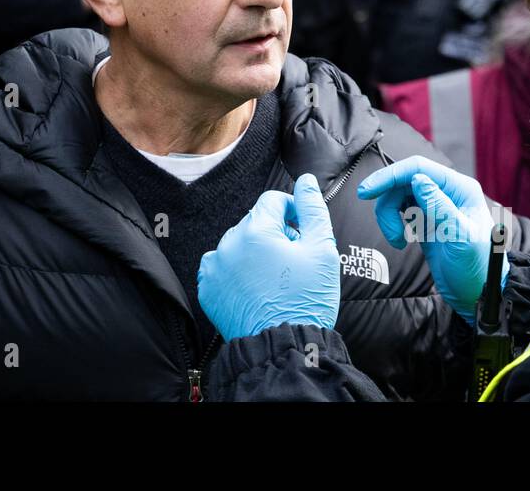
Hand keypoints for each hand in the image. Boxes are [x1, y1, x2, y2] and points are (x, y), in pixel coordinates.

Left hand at [198, 174, 339, 340]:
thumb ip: (313, 209)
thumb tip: (305, 181)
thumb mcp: (321, 251)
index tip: (303, 231)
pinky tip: (255, 288)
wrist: (283, 348)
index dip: (293, 211)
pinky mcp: (208, 289)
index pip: (273, 201)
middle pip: (255, 222)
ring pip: (238, 244)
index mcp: (255, 231)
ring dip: (255, 252)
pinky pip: (222, 267)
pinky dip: (237, 271)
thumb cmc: (305, 302)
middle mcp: (228, 245)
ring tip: (275, 279)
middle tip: (294, 261)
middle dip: (275, 234)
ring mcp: (214, 268)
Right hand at [357, 155, 501, 324]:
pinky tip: (402, 242)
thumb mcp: (460, 238)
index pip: (419, 168)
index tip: (367, 191)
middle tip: (389, 231)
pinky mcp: (425, 221)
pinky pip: (399, 211)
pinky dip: (393, 224)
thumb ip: (440, 207)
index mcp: (460, 189)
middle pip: (403, 182)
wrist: (477, 295)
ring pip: (398, 196)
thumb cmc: (476, 268)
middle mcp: (447, 192)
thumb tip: (418, 180)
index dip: (390, 176)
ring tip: (398, 241)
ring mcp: (434, 206)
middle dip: (388, 204)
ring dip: (389, 217)